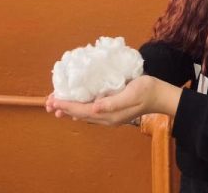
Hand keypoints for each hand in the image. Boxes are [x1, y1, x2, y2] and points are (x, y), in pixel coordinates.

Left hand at [45, 75, 181, 126]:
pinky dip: (79, 106)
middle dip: (63, 108)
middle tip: (48, 103)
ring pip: (83, 113)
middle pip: (79, 114)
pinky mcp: (111, 108)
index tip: (53, 100)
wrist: (159, 94)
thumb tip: (94, 107)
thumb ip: (112, 102)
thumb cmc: (146, 91)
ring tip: (56, 104)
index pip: (82, 111)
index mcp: (109, 114)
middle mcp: (106, 117)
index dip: (66, 106)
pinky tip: (76, 104)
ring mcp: (109, 114)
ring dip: (69, 108)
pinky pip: (90, 110)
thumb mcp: (130, 94)